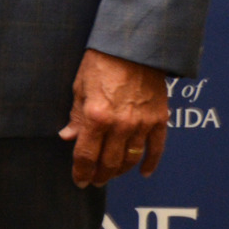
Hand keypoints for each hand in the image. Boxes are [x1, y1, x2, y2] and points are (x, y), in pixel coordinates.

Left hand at [60, 48, 169, 186]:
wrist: (134, 46)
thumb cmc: (101, 62)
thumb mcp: (80, 87)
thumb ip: (76, 116)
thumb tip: (68, 137)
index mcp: (96, 116)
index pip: (86, 155)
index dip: (81, 171)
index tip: (79, 180)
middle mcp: (120, 124)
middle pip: (109, 162)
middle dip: (100, 175)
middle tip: (94, 181)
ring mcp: (142, 124)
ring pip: (131, 159)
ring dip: (120, 171)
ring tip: (111, 175)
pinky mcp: (159, 119)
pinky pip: (157, 148)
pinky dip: (151, 163)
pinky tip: (144, 173)